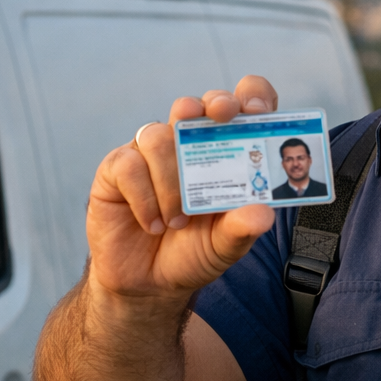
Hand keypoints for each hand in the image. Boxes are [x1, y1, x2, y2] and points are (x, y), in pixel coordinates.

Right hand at [86, 75, 278, 301]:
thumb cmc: (192, 254)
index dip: (252, 97)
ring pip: (159, 135)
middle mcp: (186, 145)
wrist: (147, 283)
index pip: (242, 108)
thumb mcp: (224, 246)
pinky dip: (144, 196)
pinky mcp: (117, 168)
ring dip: (171, 180)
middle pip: (200, 105)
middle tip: (221, 117)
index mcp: (222, 154)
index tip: (259, 111)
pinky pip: (128, 164)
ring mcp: (150, 154)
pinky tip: (153, 223)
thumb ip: (242, 229)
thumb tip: (264, 213)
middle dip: (213, 105)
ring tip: (178, 221)